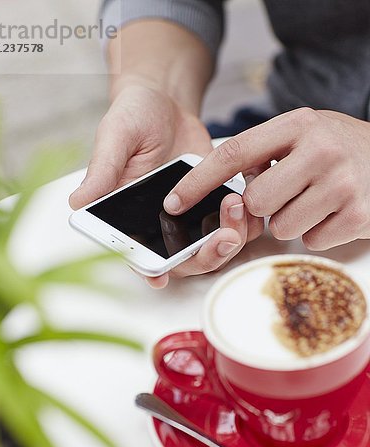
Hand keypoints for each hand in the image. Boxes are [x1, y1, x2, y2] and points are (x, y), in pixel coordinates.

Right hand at [69, 85, 261, 286]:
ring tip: (238, 206)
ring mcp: (190, 218)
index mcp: (130, 218)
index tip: (162, 277)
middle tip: (224, 236)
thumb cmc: (133, 118)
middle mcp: (160, 226)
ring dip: (230, 237)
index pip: (137, 255)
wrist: (166, 103)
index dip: (150, 270)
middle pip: (184, 261)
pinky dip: (246, 219)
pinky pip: (234, 223)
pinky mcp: (214, 205)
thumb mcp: (115, 138)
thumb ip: (102, 171)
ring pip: (212, 247)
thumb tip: (76, 202)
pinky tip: (250, 199)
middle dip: (205, 255)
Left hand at [164, 108, 369, 250]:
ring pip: (281, 228)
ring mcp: (342, 184)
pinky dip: (315, 233)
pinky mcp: (359, 215)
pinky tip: (331, 212)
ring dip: (290, 221)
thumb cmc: (337, 147)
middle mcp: (321, 150)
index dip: (198, 181)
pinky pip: (310, 241)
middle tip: (285, 194)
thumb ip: (262, 151)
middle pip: (255, 202)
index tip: (174, 203)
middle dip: (263, 206)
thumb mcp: (300, 133)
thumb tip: (219, 184)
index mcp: (297, 124)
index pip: (233, 153)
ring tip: (313, 200)